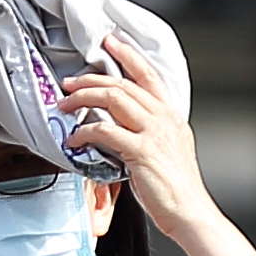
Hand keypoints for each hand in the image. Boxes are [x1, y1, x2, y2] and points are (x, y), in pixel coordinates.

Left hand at [55, 45, 231, 255]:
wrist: (190, 213)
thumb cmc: (175, 189)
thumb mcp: (167, 151)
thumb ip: (147, 133)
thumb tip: (118, 127)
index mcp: (171, 116)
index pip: (148, 75)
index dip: (128, 55)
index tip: (110, 42)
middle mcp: (164, 119)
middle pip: (123, 84)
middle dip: (92, 78)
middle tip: (70, 81)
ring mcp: (153, 133)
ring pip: (113, 98)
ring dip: (83, 97)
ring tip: (65, 104)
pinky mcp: (141, 151)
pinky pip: (105, 131)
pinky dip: (85, 132)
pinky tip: (73, 140)